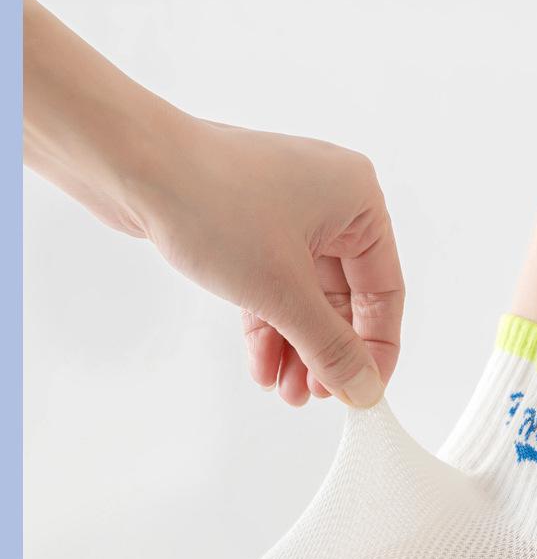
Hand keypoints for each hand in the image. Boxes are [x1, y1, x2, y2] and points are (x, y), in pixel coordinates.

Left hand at [139, 121, 403, 407]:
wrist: (130, 164)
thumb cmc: (212, 202)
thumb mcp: (283, 291)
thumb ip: (330, 347)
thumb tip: (362, 387)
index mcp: (357, 200)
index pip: (385, 289)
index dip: (376, 348)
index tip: (362, 391)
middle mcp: (329, 201)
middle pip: (343, 297)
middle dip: (326, 351)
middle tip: (315, 394)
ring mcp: (285, 211)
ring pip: (304, 294)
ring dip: (296, 345)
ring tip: (285, 390)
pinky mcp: (247, 223)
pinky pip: (271, 283)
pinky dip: (268, 323)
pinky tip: (262, 364)